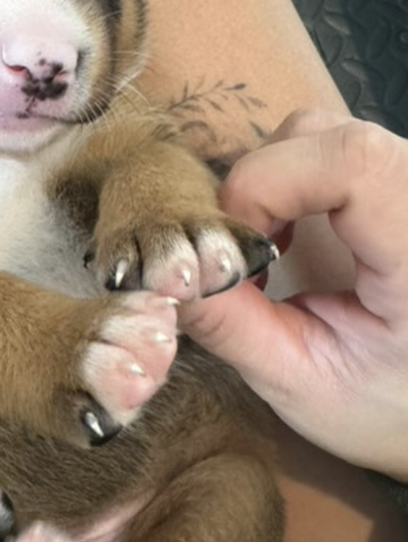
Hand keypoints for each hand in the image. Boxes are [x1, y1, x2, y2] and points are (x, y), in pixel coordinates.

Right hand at [181, 110, 407, 480]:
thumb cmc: (388, 408)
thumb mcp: (302, 385)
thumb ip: (229, 325)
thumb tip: (157, 272)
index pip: (352, 161)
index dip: (268, 184)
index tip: (242, 253)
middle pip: (325, 138)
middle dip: (258, 187)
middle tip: (248, 261)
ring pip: (323, 133)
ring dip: (272, 182)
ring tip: (269, 254)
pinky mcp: (396, 181)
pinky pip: (331, 149)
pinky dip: (290, 184)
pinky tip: (290, 241)